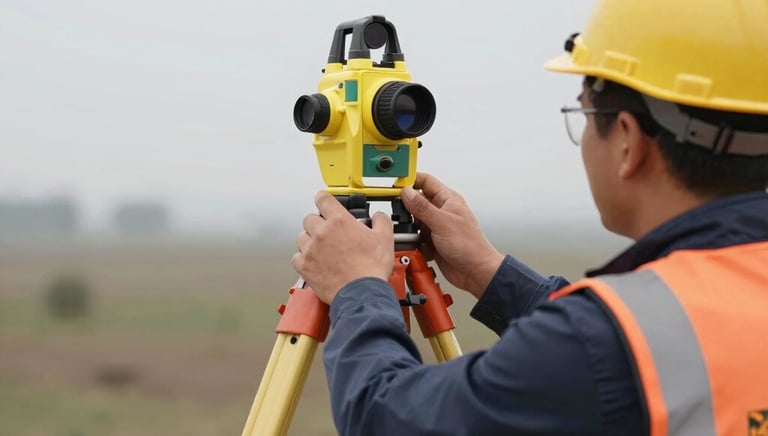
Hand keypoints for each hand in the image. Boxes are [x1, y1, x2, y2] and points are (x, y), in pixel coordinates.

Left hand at [291, 191, 393, 304]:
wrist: (361, 293)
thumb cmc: (371, 268)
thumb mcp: (384, 238)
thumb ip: (381, 221)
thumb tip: (378, 216)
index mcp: (339, 221)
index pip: (323, 199)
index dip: (323, 198)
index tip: (324, 201)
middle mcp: (321, 233)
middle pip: (309, 218)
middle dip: (318, 223)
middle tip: (328, 231)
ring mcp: (311, 250)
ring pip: (301, 237)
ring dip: (309, 240)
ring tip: (321, 248)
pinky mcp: (305, 267)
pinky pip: (296, 257)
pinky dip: (303, 258)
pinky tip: (314, 262)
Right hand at [400, 173, 503, 298]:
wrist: (475, 272)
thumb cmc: (470, 246)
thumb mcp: (442, 222)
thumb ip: (422, 207)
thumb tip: (406, 192)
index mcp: (448, 199)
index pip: (425, 181)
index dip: (410, 181)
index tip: (396, 186)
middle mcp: (441, 211)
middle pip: (416, 202)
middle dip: (407, 210)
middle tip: (402, 216)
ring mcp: (436, 226)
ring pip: (414, 221)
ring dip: (412, 229)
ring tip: (416, 235)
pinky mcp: (432, 241)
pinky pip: (416, 237)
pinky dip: (415, 242)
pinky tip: (422, 246)